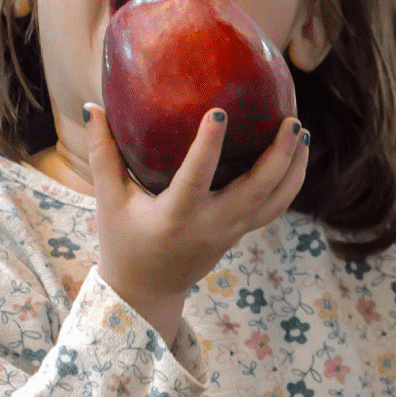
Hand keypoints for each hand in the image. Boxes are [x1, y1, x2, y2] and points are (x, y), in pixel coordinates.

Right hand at [86, 103, 308, 345]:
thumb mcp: (108, 200)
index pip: (196, 177)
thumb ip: (102, 154)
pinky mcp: (240, 234)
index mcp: (176, 216)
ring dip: (294, 168)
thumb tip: (93, 106)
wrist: (147, 290)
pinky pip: (274, 208)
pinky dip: (290, 182)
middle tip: (291, 120)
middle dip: (278, 156)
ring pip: (275, 202)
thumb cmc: (124, 240)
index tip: (220, 111)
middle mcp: (211, 225)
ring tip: (302, 132)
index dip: (209, 145)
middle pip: (257, 192)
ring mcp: (231, 232)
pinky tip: (296, 153)